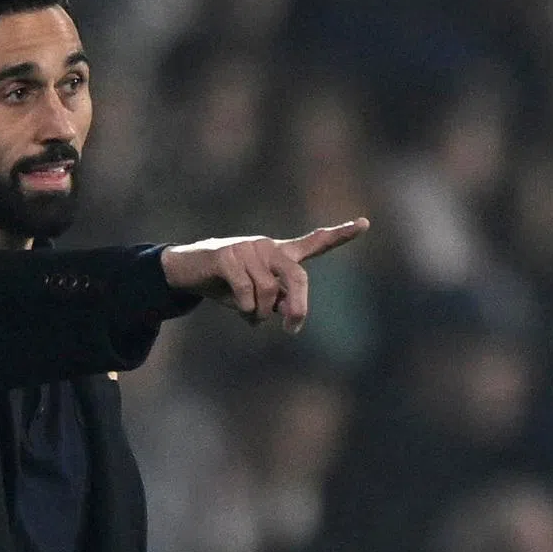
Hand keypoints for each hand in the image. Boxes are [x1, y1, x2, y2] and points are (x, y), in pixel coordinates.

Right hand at [159, 218, 368, 333]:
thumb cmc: (225, 284)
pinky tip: (236, 307)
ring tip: (248, 314)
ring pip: (267, 292)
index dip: (340, 234)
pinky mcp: (227, 255)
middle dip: (297, 307)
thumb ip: (275, 302)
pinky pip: (246, 290)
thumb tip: (283, 311)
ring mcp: (248, 249)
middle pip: (296, 277)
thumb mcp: (254, 297)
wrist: (187, 270)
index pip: (315, 242)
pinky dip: (244, 307)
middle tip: (291, 328)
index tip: (364, 223)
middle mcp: (269, 247)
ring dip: (259, 312)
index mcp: (279, 254)